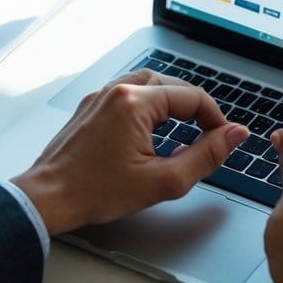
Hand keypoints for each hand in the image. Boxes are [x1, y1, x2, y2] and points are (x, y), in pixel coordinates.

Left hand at [11, 69, 248, 235]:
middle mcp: (117, 91)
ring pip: (149, 84)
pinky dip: (148, 104)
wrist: (48, 198)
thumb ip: (206, 156)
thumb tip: (234, 135)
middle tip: (208, 134)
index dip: (216, 118)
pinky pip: (127, 93)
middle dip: (195, 108)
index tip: (225, 137)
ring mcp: (100, 97)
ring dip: (171, 102)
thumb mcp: (164, 181)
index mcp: (136, 103)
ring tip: (184, 127)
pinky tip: (152, 127)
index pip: (192, 97)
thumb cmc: (96, 192)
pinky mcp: (90, 107)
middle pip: (172, 85)